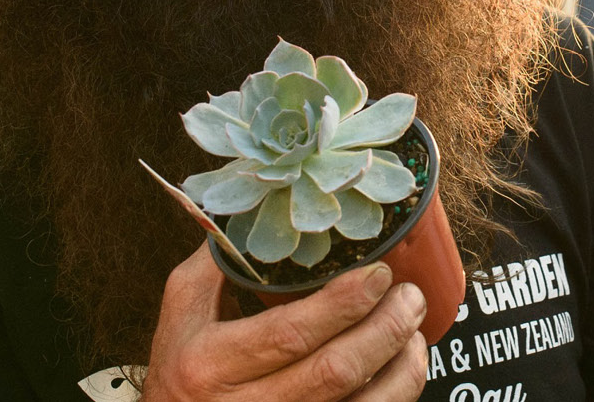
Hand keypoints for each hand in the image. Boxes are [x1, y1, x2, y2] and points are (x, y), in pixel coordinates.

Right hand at [141, 244, 428, 401]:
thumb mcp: (180, 317)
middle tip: (408, 296)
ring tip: (413, 328)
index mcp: (208, 364)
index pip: (288, 333)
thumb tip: (261, 210)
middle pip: (334, 370)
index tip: (377, 273)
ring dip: (401, 366)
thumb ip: (218, 265)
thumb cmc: (181, 373)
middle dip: (385, 328)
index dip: (343, 303)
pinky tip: (402, 366)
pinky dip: (396, 394)